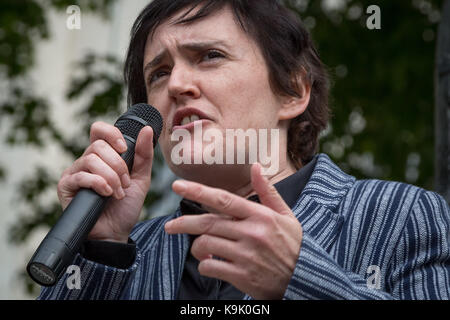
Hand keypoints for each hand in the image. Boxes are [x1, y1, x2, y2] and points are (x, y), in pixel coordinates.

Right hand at [57, 121, 154, 242]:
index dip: (111, 134)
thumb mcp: (141, 178)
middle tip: (125, 183)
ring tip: (117, 193)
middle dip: (118, 165)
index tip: (124, 148)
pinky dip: (99, 184)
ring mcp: (74, 173)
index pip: (99, 130)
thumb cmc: (126, 206)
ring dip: (111, 177)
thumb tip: (146, 129)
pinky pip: (81, 175)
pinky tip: (106, 195)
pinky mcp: (66, 186)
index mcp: (103, 156)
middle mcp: (86, 161)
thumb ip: (144, 155)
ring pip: (91, 159)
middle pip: (98, 145)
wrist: (116, 232)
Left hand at [165, 163, 302, 298]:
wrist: (305, 279)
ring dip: (197, 248)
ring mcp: (246, 256)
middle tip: (169, 227)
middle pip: (207, 223)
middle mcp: (251, 233)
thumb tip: (256, 166)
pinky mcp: (242, 276)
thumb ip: (268, 191)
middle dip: (184, 224)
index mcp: (260, 215)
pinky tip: (211, 263)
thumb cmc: (293, 244)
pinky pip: (210, 267)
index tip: (177, 185)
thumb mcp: (286, 215)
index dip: (198, 191)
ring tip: (202, 249)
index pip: (224, 199)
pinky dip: (205, 265)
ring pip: (206, 245)